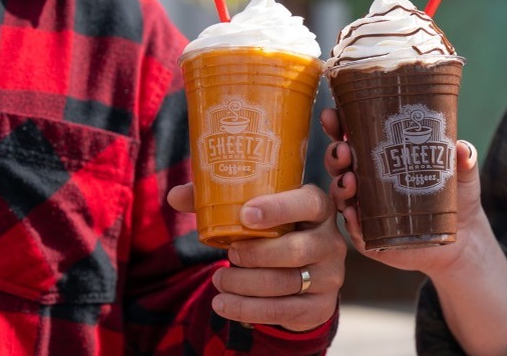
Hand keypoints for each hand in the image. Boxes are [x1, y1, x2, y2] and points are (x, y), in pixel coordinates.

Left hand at [167, 183, 345, 331]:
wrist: (300, 277)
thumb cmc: (273, 233)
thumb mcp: (254, 213)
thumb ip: (217, 201)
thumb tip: (176, 196)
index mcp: (318, 207)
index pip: (309, 204)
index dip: (280, 209)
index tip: (246, 215)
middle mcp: (331, 241)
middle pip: (297, 249)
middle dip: (256, 253)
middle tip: (228, 253)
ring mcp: (330, 276)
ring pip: (286, 282)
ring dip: (245, 283)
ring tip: (219, 279)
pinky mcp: (321, 306)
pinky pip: (283, 311)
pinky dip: (247, 309)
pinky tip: (223, 304)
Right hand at [321, 108, 482, 278]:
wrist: (463, 239)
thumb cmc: (456, 197)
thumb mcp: (462, 175)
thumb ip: (464, 159)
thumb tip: (462, 149)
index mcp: (380, 158)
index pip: (351, 137)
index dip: (338, 125)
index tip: (333, 115)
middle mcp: (367, 182)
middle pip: (340, 164)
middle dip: (335, 153)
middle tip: (344, 149)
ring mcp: (366, 209)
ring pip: (342, 194)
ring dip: (340, 185)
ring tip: (350, 180)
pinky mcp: (372, 237)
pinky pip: (355, 229)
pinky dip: (351, 220)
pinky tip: (353, 212)